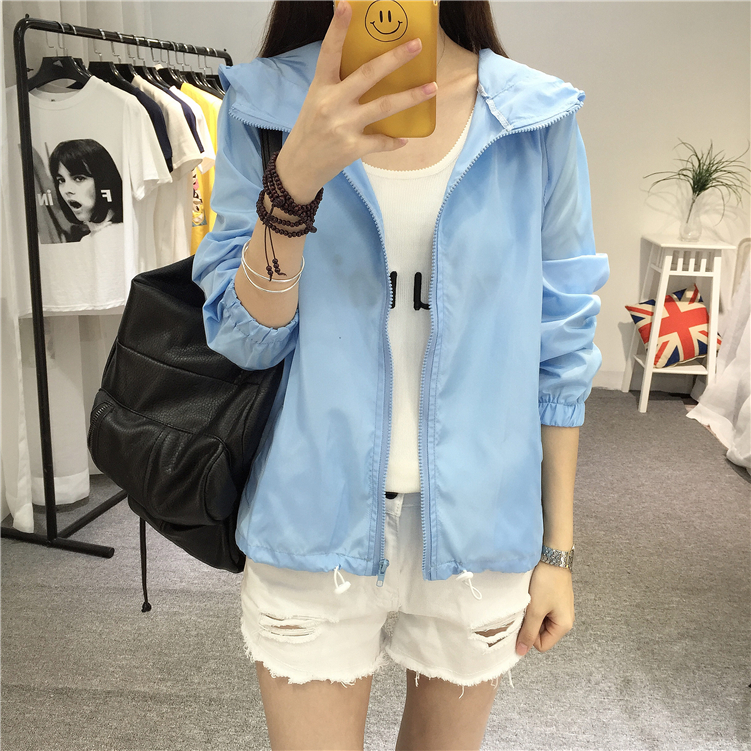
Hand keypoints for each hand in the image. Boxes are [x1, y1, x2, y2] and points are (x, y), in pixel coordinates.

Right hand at [277, 0, 438, 197]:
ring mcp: (343, 126)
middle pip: (368, 75)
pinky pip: (380, 141)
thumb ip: (338, 85)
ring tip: (432, 87)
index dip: (338, 29)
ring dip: (411, 96)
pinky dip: (393, 141)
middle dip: (394, 59)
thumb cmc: (311, 130)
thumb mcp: (317, 101)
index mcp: (322, 87)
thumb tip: (371, 70)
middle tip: (417, 45)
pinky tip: (405, 138)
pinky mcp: (351, 148)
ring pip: (383, 107)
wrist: (299, 166)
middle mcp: (332, 103)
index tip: (347, 5)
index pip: (329, 53)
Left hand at [515, 561, 573, 655]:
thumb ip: (528, 632)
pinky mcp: (555, 600)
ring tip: (529, 601)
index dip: (530, 637)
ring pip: (540, 622)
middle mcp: (564, 620)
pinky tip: (532, 596)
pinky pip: (542, 611)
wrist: (552, 557)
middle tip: (525, 609)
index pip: (542, 645)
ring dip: (531, 614)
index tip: (523, 621)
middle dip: (530, 624)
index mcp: (564, 626)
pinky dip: (534, 606)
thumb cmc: (547, 583)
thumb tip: (521, 652)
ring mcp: (560, 610)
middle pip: (541, 634)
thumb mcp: (535, 609)